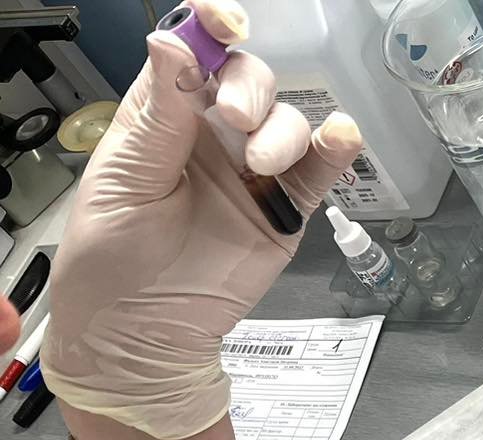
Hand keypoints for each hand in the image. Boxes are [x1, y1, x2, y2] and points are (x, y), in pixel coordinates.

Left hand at [42, 0, 362, 439]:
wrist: (143, 336)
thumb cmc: (113, 260)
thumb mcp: (124, 180)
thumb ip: (160, 117)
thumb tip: (175, 45)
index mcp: (161, 116)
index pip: (189, 54)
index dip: (209, 27)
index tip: (223, 19)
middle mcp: (211, 136)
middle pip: (248, 80)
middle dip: (250, 88)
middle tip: (237, 120)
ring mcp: (253, 173)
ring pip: (288, 122)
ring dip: (283, 130)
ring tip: (261, 166)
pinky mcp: (285, 211)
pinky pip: (318, 172)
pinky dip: (335, 150)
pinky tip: (341, 138)